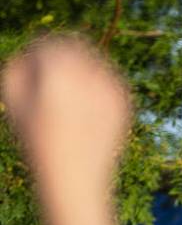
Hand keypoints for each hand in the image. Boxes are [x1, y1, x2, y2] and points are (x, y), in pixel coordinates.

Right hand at [2, 37, 129, 185]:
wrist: (76, 179)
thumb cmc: (39, 140)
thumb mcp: (14, 99)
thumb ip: (19, 65)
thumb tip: (35, 54)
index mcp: (57, 70)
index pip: (47, 44)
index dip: (36, 58)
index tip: (34, 77)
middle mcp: (87, 74)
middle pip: (73, 46)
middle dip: (62, 60)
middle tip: (54, 86)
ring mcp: (110, 87)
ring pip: (93, 61)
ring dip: (80, 71)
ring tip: (70, 103)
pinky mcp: (124, 100)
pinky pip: (108, 79)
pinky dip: (97, 86)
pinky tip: (87, 110)